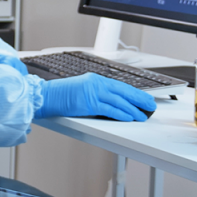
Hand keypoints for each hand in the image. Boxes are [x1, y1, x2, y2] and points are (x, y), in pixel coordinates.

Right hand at [37, 73, 156, 120]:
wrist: (46, 96)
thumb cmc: (60, 95)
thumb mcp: (81, 89)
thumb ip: (96, 93)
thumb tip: (111, 102)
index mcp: (95, 79)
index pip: (120, 86)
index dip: (134, 93)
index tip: (143, 98)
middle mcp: (96, 84)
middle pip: (124, 92)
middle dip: (140, 99)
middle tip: (150, 105)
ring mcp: (93, 93)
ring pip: (119, 101)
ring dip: (133, 109)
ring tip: (142, 115)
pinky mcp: (89, 103)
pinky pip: (110, 109)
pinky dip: (122, 114)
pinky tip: (129, 117)